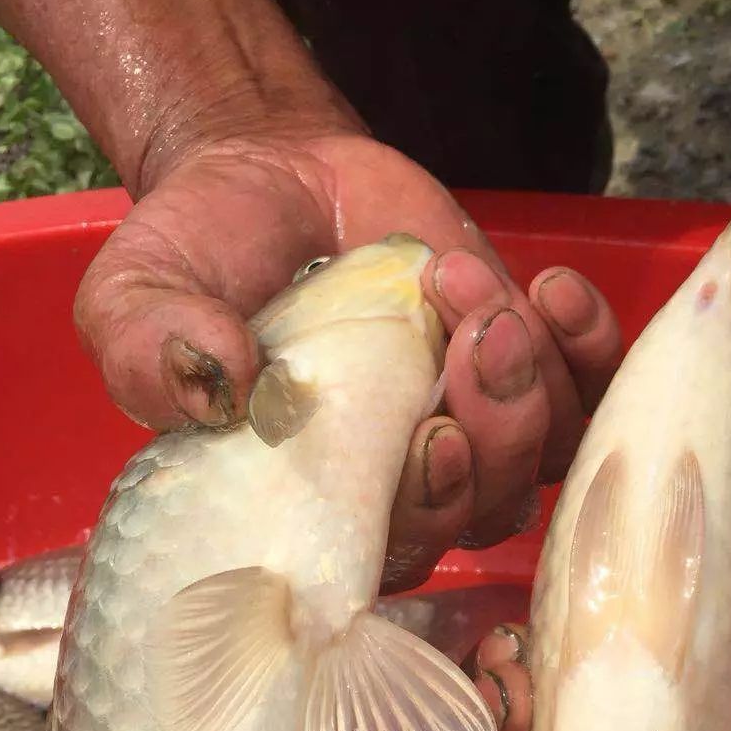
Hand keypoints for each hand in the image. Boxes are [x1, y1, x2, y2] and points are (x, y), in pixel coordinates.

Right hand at [75, 126, 621, 587]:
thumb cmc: (201, 257)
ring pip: (544, 456)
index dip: (427, 510)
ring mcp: (477, 427)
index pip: (389, 550)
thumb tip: (217, 389)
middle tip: (472, 334)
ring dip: (534, 380)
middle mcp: (406, 483)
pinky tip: (551, 290)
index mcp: (315, 502)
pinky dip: (591, 346)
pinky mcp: (526, 370)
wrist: (274, 180)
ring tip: (476, 289)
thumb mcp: (139, 296)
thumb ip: (154, 351)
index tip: (434, 435)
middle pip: (486, 511)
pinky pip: (590, 392)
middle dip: (497, 429)